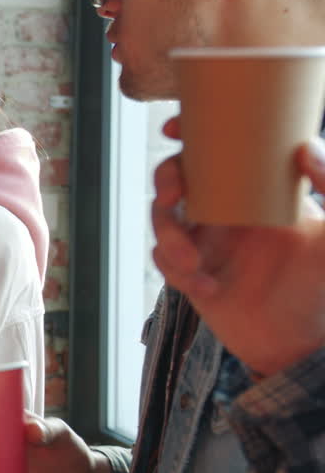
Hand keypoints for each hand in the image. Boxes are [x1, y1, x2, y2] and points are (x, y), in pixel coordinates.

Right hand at [151, 117, 324, 375]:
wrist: (302, 345)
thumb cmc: (323, 286)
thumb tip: (304, 149)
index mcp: (256, 191)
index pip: (219, 151)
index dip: (190, 134)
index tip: (176, 127)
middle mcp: (227, 212)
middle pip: (179, 179)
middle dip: (165, 181)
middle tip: (173, 195)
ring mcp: (207, 243)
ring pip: (164, 221)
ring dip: (168, 237)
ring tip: (192, 262)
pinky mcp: (192, 275)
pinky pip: (164, 262)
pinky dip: (175, 271)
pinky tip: (206, 287)